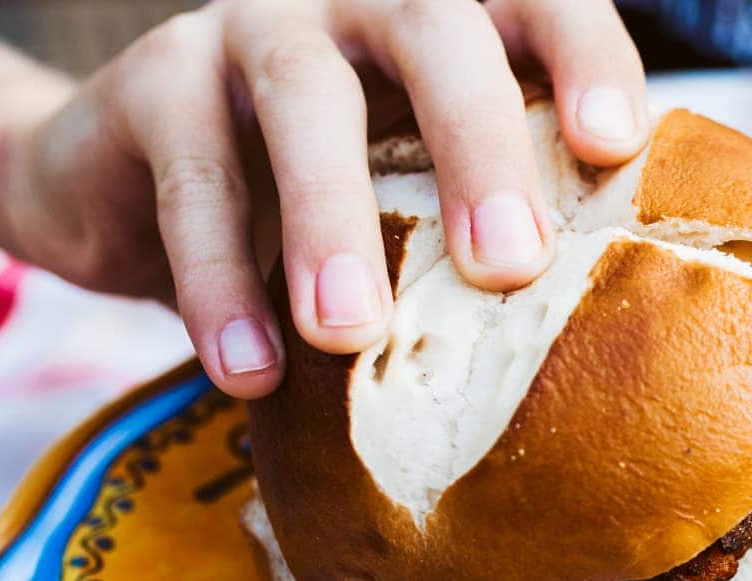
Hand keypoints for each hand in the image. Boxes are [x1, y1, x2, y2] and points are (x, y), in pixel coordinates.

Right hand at [0, 0, 646, 397]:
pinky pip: (191, 179)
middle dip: (480, 145)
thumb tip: (607, 356)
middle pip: (435, 34)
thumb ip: (500, 234)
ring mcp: (254, 28)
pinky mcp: (154, 81)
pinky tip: (248, 372)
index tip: (615, 145)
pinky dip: (217, 281)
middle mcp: (361, 1)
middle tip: (509, 263)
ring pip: (304, 97)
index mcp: (453, 24)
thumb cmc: (335, 208)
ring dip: (331, 219)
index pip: (538, 5)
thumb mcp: (421, 205)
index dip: (584, 58)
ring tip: (351, 333)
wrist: (136, 189)